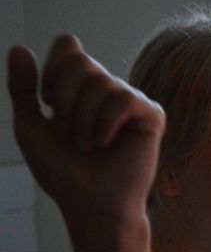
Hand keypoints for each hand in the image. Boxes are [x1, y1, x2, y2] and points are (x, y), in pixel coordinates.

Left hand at [7, 35, 164, 225]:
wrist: (91, 204)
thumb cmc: (63, 173)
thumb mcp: (30, 127)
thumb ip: (22, 88)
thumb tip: (18, 47)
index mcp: (80, 88)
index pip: (68, 47)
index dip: (52, 73)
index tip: (50, 105)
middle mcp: (108, 89)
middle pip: (81, 62)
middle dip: (65, 100)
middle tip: (71, 133)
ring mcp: (131, 102)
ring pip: (102, 83)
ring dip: (84, 120)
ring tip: (89, 146)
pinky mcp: (151, 116)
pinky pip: (125, 99)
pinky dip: (107, 124)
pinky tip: (108, 143)